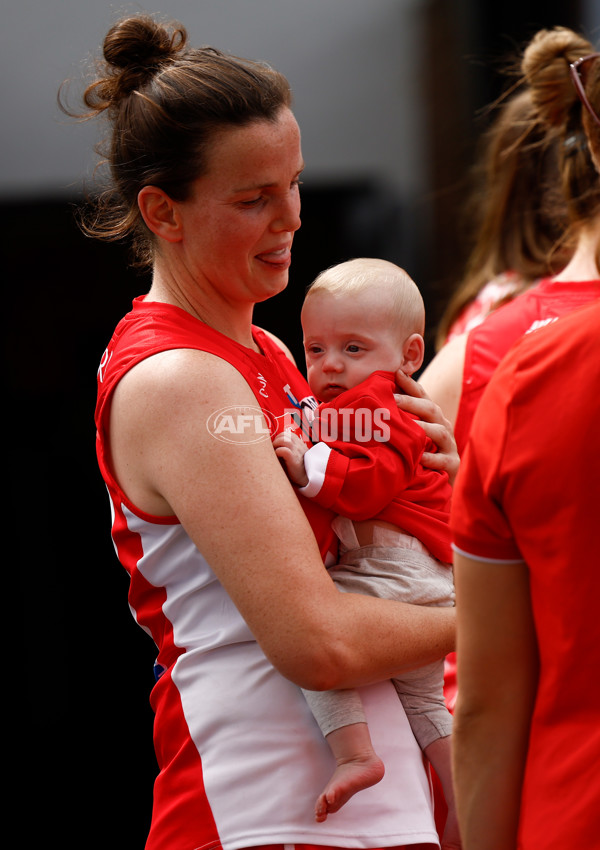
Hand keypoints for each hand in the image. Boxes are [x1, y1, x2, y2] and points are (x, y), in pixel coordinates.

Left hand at [273, 429, 309, 486]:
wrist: (307, 479)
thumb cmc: (297, 467)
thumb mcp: (295, 454)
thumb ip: (288, 448)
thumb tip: (272, 446)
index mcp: (299, 443)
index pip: (287, 434)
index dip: (279, 438)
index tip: (276, 445)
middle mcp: (299, 446)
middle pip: (284, 435)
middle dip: (276, 440)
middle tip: (273, 449)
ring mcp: (297, 452)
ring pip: (284, 440)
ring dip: (276, 445)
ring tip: (274, 452)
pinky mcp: (294, 460)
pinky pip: (284, 450)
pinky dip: (278, 452)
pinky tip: (277, 457)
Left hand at [394, 369, 459, 484]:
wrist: (434, 487)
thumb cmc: (415, 458)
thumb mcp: (407, 436)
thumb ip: (395, 420)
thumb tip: (369, 402)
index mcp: (432, 418)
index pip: (423, 397)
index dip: (410, 384)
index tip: (396, 372)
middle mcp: (443, 427)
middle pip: (431, 409)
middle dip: (412, 403)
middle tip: (392, 400)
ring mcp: (450, 446)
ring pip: (440, 432)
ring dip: (424, 427)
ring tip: (408, 426)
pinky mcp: (452, 465)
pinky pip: (443, 460)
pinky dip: (431, 458)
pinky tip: (419, 457)